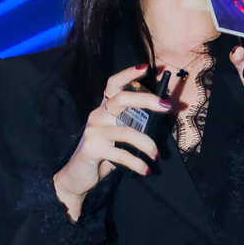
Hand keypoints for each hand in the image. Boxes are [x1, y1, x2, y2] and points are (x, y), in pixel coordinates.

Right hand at [54, 63, 172, 204]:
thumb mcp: (118, 137)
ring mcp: (93, 131)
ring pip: (127, 131)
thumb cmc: (103, 155)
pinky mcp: (92, 148)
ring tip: (156, 155)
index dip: (128, 74)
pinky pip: (122, 154)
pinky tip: (145, 170)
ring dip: (147, 144)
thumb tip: (159, 120)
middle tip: (166, 107)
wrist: (77, 177)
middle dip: (146, 100)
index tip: (146, 67)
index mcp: (104, 110)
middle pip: (122, 99)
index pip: (113, 84)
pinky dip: (137, 163)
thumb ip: (132, 125)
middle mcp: (97, 116)